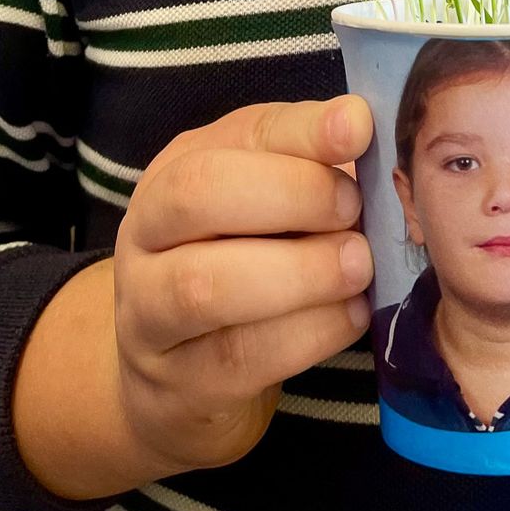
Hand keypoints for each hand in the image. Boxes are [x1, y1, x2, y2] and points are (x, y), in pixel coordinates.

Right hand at [112, 95, 373, 476]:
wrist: (173, 381)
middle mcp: (148, 233)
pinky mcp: (177, 385)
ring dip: (298, 272)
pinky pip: (237, 358)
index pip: (239, 133)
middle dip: (290, 194)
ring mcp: (148, 313)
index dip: (302, 129)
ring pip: (206, 285)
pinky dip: (305, 334)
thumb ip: (309, 166)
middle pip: (198, 194)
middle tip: (353, 211)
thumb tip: (361, 125)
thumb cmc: (241, 267)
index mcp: (178, 170)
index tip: (358, 128)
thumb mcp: (268, 207)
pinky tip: (349, 317)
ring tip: (357, 267)